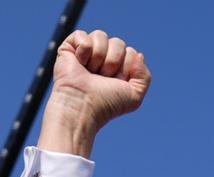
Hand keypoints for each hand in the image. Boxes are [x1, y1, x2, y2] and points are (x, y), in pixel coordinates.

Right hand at [38, 29, 151, 157]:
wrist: (83, 105)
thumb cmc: (106, 104)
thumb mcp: (134, 95)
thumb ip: (144, 76)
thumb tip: (138, 54)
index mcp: (118, 68)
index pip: (131, 52)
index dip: (126, 67)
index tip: (115, 82)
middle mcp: (103, 58)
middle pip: (118, 42)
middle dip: (113, 62)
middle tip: (102, 77)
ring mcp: (86, 52)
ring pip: (101, 35)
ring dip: (99, 57)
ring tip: (90, 72)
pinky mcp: (70, 47)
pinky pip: (83, 35)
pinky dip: (84, 50)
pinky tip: (79, 63)